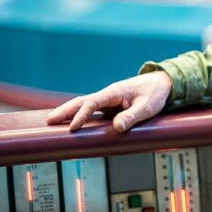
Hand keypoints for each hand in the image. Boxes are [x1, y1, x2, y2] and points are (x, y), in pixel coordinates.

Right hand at [46, 71, 172, 132]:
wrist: (163, 84)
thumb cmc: (155, 93)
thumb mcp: (147, 107)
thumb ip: (132, 116)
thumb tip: (117, 127)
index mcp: (114, 92)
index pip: (93, 103)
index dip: (82, 115)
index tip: (73, 127)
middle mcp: (108, 95)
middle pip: (82, 102)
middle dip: (65, 111)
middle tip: (49, 121)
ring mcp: (108, 100)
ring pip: (84, 105)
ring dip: (69, 112)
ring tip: (52, 122)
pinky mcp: (110, 106)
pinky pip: (92, 111)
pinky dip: (79, 115)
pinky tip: (70, 123)